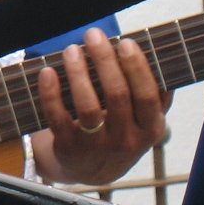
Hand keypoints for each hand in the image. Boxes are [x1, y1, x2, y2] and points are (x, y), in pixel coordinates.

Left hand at [32, 28, 168, 184]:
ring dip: (78, 73)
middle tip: (93, 35)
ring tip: (71, 50)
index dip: (136, 68)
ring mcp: (96, 146)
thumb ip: (154, 95)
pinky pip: (57, 118)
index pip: (147, 95)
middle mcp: (126, 140)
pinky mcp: (68, 148)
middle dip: (104, 61)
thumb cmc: (121, 131)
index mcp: (151, 129)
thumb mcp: (145, 121)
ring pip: (87, 106)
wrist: (93, 169)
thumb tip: (156, 54)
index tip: (124, 42)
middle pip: (116, 95)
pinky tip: (47, 71)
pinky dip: (51, 93)